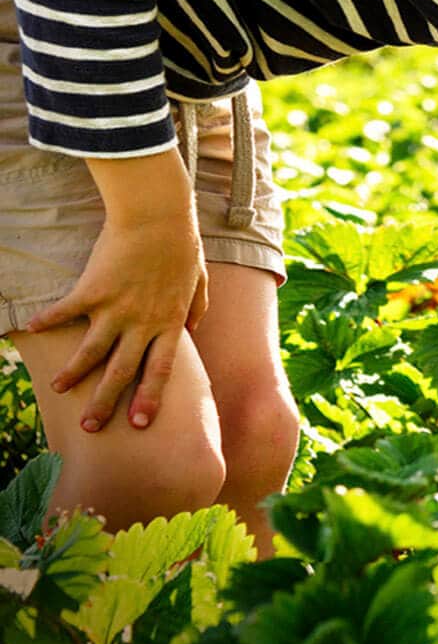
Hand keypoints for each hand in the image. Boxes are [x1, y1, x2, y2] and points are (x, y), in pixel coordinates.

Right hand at [28, 209, 207, 431]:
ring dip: (73, 373)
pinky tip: (33, 330)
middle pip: (122, 371)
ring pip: (92, 352)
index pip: (160, 369)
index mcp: (169, 322)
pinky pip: (66, 311)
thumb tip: (193, 329)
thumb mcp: (198, 280)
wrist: (158, 216)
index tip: (140, 423)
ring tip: (59, 388)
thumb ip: (197, 308)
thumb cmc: (180, 246)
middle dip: (106, 402)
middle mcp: (143, 322)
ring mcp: (117, 308)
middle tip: (91, 427)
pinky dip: (48, 321)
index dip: (150, 398)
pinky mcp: (93, 291)